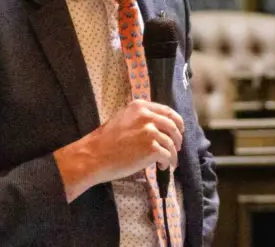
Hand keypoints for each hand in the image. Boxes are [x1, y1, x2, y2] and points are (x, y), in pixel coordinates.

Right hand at [54, 100, 183, 201]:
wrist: (94, 156)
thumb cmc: (105, 140)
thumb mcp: (122, 118)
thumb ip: (140, 117)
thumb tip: (158, 125)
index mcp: (140, 106)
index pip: (167, 111)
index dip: (177, 122)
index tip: (180, 129)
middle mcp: (147, 116)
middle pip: (173, 126)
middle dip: (178, 138)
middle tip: (178, 147)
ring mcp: (150, 132)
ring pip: (172, 143)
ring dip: (173, 154)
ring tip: (168, 162)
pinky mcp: (151, 149)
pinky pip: (167, 156)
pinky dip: (168, 162)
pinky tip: (162, 167)